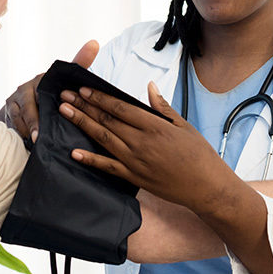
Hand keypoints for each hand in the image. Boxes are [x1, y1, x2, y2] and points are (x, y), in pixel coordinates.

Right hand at [0, 40, 98, 141]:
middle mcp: (23, 90)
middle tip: (39, 138)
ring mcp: (13, 103)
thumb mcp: (68, 78)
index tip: (50, 117)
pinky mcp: (7, 115)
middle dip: (33, 123)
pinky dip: (20, 136)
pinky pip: (12, 127)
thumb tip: (95, 42)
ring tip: (35, 145)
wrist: (36, 101)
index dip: (44, 106)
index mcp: (40, 80)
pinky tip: (28, 147)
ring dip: (26, 131)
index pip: (40, 91)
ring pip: (18, 120)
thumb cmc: (57, 89)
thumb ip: (80, 63)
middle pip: (26, 109)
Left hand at [62, 81, 272, 273]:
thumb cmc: (199, 155)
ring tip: (65, 113)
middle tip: (65, 95)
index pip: (120, 107)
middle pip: (107, 120)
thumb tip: (149, 86)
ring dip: (82, 125)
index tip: (84, 89)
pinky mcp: (135, 178)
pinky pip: (108, 167)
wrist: (207, 187)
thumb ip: (162, 107)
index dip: (99, 98)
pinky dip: (90, 160)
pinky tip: (74, 153)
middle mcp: (142, 142)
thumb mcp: (184, 126)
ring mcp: (136, 161)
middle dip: (84, 106)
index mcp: (155, 126)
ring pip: (103, 139)